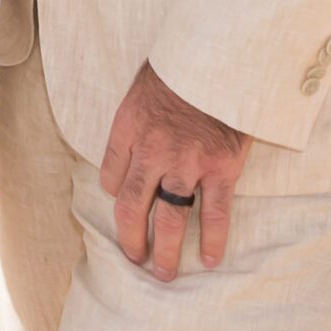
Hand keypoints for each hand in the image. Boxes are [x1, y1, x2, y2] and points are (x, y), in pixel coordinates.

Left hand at [100, 60, 250, 279]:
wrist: (221, 56)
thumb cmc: (182, 68)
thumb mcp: (144, 87)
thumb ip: (136, 120)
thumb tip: (130, 152)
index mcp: (128, 127)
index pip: (109, 176)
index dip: (113, 194)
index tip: (122, 203)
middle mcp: (152, 150)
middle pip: (131, 206)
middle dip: (131, 239)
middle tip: (135, 257)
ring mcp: (187, 161)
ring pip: (169, 218)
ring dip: (166, 252)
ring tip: (164, 273)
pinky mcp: (220, 167)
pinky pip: (213, 213)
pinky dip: (213, 239)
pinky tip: (211, 259)